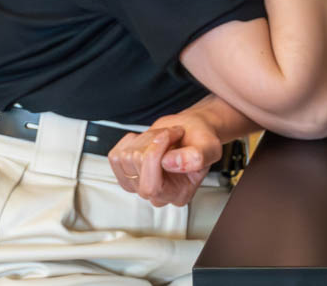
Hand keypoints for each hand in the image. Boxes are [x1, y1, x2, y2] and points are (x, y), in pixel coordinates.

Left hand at [108, 114, 223, 207]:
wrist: (192, 131)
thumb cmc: (200, 141)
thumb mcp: (210, 147)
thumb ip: (196, 157)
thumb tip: (169, 163)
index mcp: (178, 194)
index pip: (153, 186)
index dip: (156, 155)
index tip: (171, 135)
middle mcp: (156, 195)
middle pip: (136, 166)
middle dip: (153, 141)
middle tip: (171, 134)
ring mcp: (138, 185)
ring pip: (126, 158)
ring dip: (146, 139)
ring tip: (163, 137)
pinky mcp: (126, 172)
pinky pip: (116, 154)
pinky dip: (132, 140)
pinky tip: (148, 141)